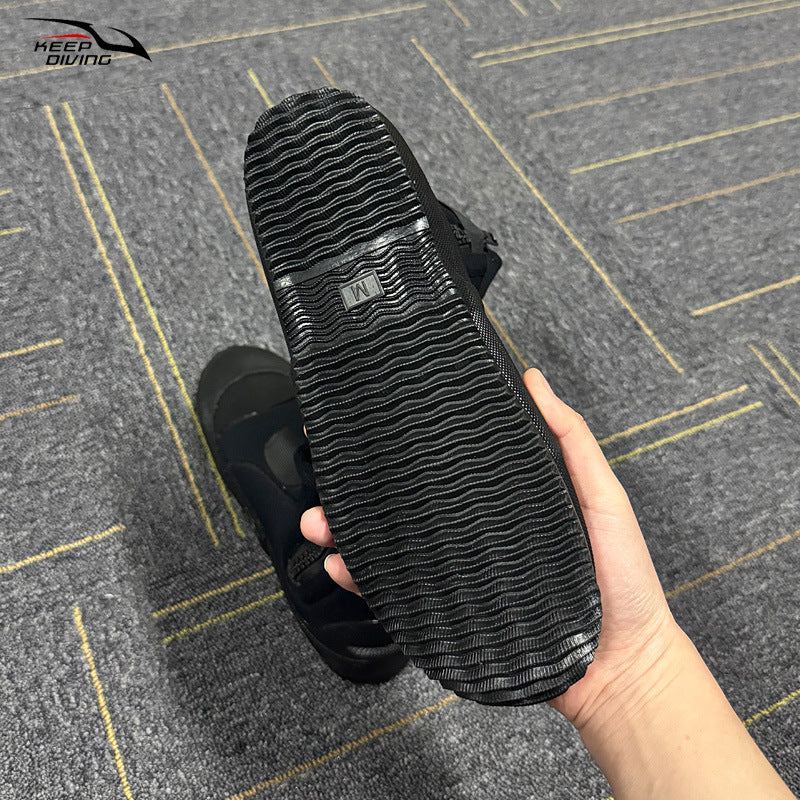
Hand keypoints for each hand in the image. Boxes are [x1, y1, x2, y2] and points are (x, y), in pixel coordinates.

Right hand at [301, 370, 792, 797]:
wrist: (619, 667)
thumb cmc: (619, 579)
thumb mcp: (601, 498)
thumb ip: (572, 443)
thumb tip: (535, 381)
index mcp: (500, 498)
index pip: (442, 465)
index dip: (404, 446)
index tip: (371, 423)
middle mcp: (471, 531)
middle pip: (403, 504)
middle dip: (358, 488)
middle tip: (328, 471)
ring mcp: (456, 572)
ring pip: (390, 545)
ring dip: (347, 531)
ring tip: (321, 520)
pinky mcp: (449, 612)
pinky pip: (397, 594)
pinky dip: (364, 581)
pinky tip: (343, 567)